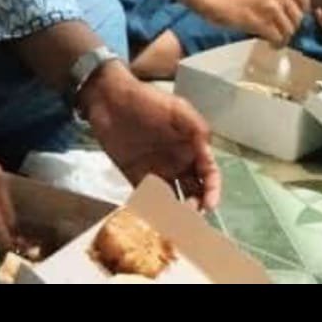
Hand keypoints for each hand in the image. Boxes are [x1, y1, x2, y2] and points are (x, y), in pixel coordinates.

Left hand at [79, 62, 220, 209]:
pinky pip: (148, 199)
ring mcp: (158, 171)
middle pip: (194, 191)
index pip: (208, 173)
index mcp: (192, 147)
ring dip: (177, 212)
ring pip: (173, 198)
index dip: (212, 190)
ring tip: (173, 220)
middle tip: (189, 215)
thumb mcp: (178, 109)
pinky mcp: (137, 177)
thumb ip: (196, 128)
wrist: (110, 100)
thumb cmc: (146, 101)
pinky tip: (154, 217)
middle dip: (196, 206)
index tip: (209, 205)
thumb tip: (210, 151)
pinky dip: (153, 210)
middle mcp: (178, 162)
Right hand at [189, 0, 308, 43]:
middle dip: (291, 28)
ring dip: (283, 39)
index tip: (294, 19)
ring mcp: (270, 6)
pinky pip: (278, 38)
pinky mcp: (260, 21)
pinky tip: (270, 44)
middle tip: (282, 34)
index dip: (301, 12)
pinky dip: (276, 44)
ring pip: (289, 30)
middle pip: (298, 18)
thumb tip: (290, 15)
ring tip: (274, 41)